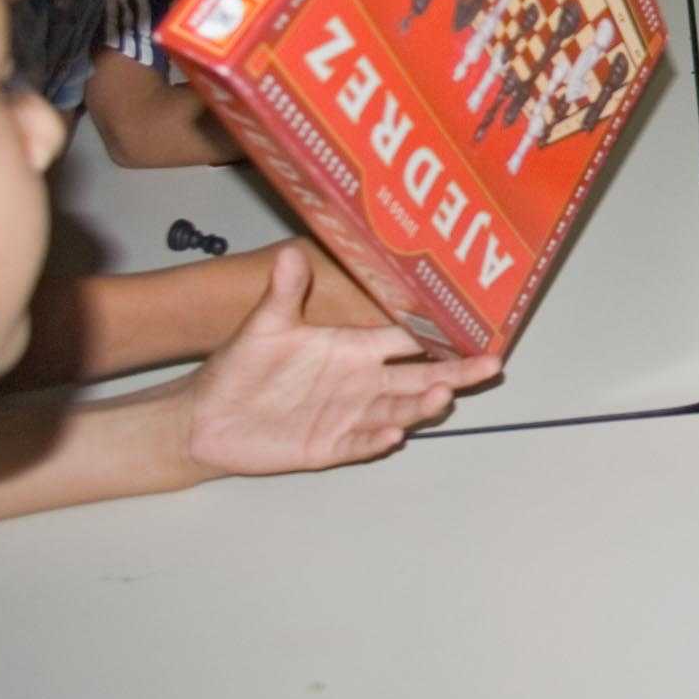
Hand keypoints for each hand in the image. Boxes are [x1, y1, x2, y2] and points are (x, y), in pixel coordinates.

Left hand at [181, 246, 496, 476]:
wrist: (207, 417)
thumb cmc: (241, 366)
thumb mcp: (264, 325)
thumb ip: (285, 293)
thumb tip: (291, 252)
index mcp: (355, 348)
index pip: (407, 339)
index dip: (439, 334)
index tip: (476, 326)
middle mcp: (362, 382)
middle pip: (419, 377)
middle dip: (456, 371)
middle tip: (492, 364)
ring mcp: (349, 415)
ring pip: (398, 409)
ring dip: (422, 404)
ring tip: (443, 395)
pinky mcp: (330, 446)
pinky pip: (361, 443)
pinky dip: (378, 439)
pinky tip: (395, 434)